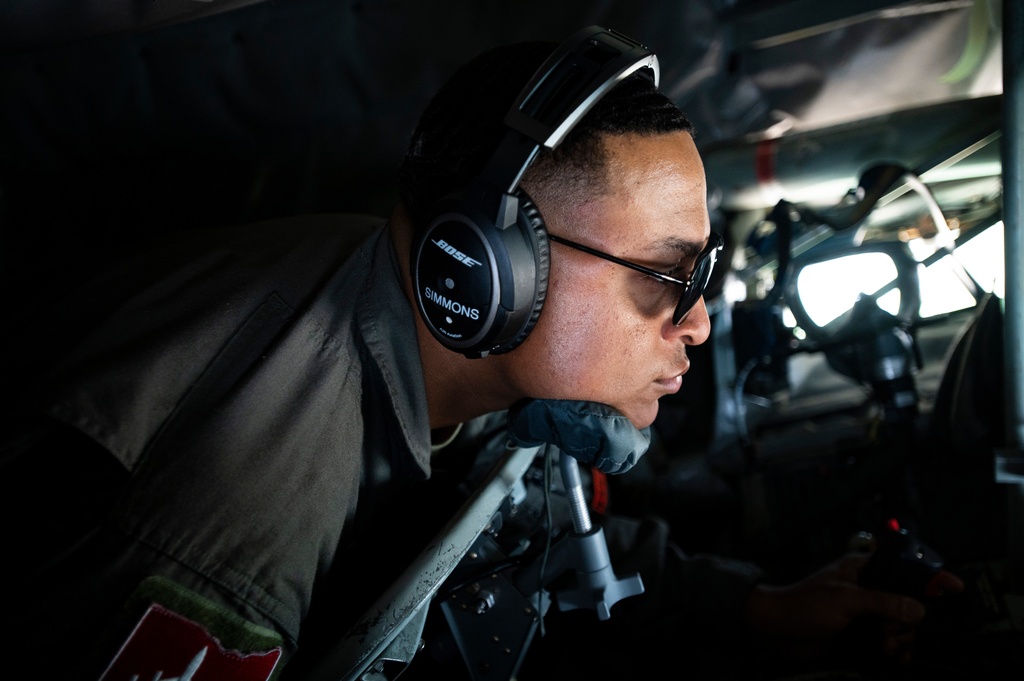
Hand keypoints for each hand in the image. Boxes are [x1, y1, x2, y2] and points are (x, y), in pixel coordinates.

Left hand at [741, 552, 963, 662]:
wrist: (775, 629)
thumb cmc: (802, 605)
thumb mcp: (845, 601)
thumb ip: (884, 602)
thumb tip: (918, 609)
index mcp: (863, 569)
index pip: (905, 567)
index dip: (931, 576)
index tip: (955, 588)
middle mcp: (866, 587)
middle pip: (908, 602)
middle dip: (909, 620)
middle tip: (892, 632)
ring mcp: (864, 610)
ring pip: (900, 624)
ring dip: (900, 638)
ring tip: (885, 646)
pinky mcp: (859, 631)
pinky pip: (888, 639)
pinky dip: (895, 649)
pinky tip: (895, 658)